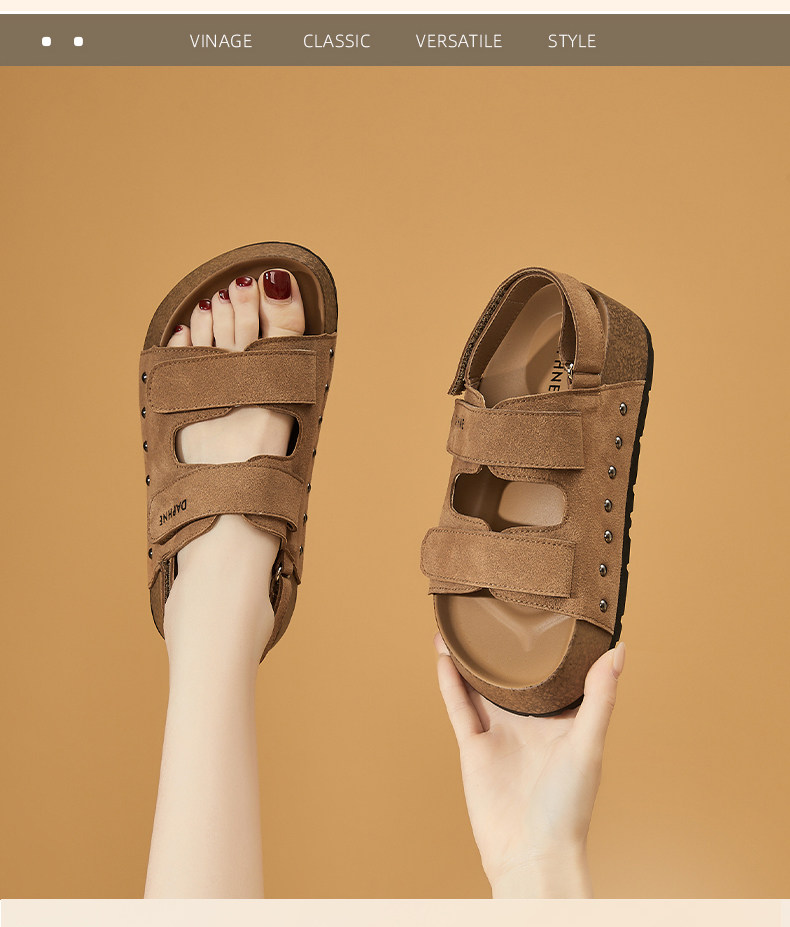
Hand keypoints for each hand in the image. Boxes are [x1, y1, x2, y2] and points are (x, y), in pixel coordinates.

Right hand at [434, 633, 624, 897]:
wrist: (531, 853)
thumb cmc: (569, 806)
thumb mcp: (589, 743)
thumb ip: (600, 696)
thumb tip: (620, 651)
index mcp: (560, 719)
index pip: (556, 672)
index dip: (551, 643)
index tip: (549, 609)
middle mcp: (528, 721)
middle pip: (512, 674)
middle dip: (505, 643)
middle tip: (499, 603)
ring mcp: (498, 731)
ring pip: (480, 683)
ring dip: (470, 655)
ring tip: (463, 620)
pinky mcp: (473, 744)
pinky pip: (458, 704)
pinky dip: (449, 679)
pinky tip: (442, 652)